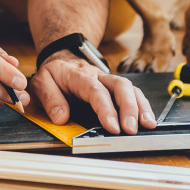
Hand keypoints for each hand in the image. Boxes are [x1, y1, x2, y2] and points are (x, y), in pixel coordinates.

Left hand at [29, 52, 156, 133]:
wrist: (62, 60)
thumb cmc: (54, 74)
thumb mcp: (41, 82)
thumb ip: (49, 98)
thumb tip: (61, 117)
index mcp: (79, 75)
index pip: (95, 91)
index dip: (106, 109)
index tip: (112, 127)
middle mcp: (98, 75)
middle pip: (120, 86)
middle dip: (129, 108)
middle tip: (131, 129)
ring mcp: (109, 80)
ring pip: (130, 88)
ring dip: (140, 107)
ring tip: (147, 125)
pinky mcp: (115, 86)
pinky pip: (133, 93)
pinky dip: (142, 106)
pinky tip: (148, 119)